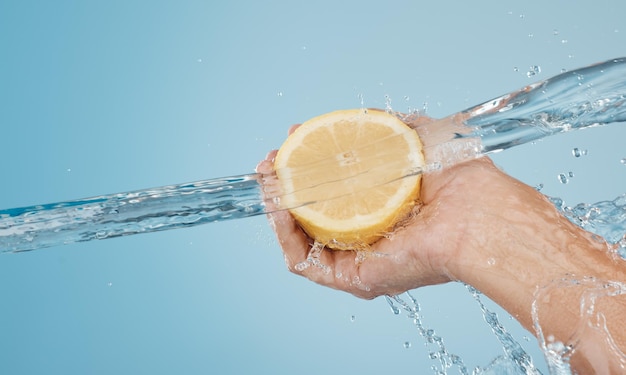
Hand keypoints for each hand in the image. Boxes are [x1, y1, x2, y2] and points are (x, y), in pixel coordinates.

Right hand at [256, 116, 538, 298]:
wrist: (476, 211)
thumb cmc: (456, 175)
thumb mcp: (413, 137)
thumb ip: (385, 128)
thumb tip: (357, 119)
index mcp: (379, 206)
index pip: (330, 190)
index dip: (306, 165)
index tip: (294, 138)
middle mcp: (366, 234)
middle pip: (309, 214)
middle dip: (284, 184)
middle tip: (273, 158)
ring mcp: (357, 259)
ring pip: (300, 238)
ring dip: (276, 207)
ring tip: (268, 178)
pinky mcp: (352, 278)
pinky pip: (303, 261)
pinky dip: (284, 232)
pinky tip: (279, 203)